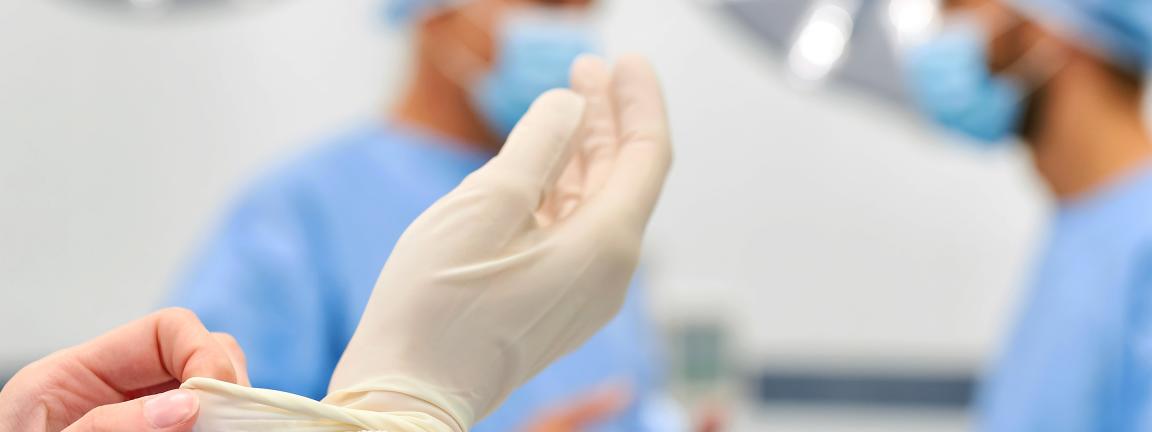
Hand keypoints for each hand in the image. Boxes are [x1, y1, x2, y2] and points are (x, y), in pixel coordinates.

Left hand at [0, 308, 248, 431]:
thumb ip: (109, 425)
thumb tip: (186, 405)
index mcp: (71, 375)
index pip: (166, 330)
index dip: (204, 353)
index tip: (219, 397)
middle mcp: (111, 392)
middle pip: (198, 355)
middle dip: (223, 384)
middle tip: (232, 424)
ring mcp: (136, 421)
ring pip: (208, 395)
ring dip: (225, 414)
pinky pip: (197, 427)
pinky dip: (214, 430)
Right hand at [323, 54, 671, 430]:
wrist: (409, 392)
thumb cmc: (439, 305)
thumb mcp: (485, 205)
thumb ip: (537, 146)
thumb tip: (570, 107)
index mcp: (606, 245)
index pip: (646, 155)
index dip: (640, 101)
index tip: (626, 61)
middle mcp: (608, 271)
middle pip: (622, 176)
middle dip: (607, 117)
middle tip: (586, 68)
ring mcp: (582, 291)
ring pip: (595, 203)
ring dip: (583, 150)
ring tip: (566, 103)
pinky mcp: (554, 302)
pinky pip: (572, 230)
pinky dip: (562, 188)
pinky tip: (539, 164)